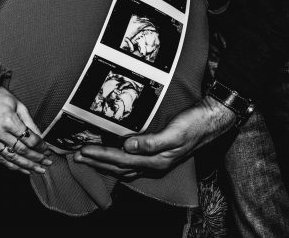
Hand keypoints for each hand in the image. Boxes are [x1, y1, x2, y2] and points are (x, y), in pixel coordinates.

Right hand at [0, 86, 52, 174]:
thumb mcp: (18, 105)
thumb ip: (30, 122)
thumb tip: (40, 137)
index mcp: (8, 121)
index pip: (29, 140)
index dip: (41, 147)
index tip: (47, 150)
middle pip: (22, 151)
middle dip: (37, 159)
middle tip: (46, 163)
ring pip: (11, 158)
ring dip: (26, 166)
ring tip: (37, 170)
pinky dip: (11, 165)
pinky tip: (21, 168)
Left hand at [73, 97, 236, 178]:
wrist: (213, 119)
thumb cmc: (195, 123)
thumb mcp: (175, 132)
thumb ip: (152, 142)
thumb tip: (128, 146)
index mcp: (156, 160)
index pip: (120, 159)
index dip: (100, 155)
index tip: (82, 150)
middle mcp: (154, 164)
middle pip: (118, 166)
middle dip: (96, 162)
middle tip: (75, 156)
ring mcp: (156, 161)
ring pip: (123, 167)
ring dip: (104, 163)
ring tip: (87, 158)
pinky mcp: (159, 154)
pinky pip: (132, 163)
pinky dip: (117, 162)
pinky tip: (112, 158)